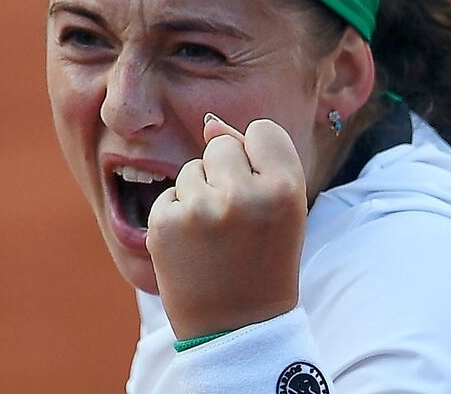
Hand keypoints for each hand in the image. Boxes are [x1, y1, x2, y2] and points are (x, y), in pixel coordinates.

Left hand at [146, 114, 307, 339]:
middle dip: (225, 174)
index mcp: (286, 189)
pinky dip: (177, 215)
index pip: (262, 130)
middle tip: (237, 221)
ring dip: (199, 194)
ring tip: (215, 237)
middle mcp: (244, 194)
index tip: (262, 193)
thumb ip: (256, 159)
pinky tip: (193, 247)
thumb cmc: (264, 261)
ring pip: (192, 169)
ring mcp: (201, 209)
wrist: (236, 328)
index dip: (259, 159)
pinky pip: (169, 194)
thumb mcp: (280, 208)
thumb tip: (209, 123)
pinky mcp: (165, 224)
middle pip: (222, 144)